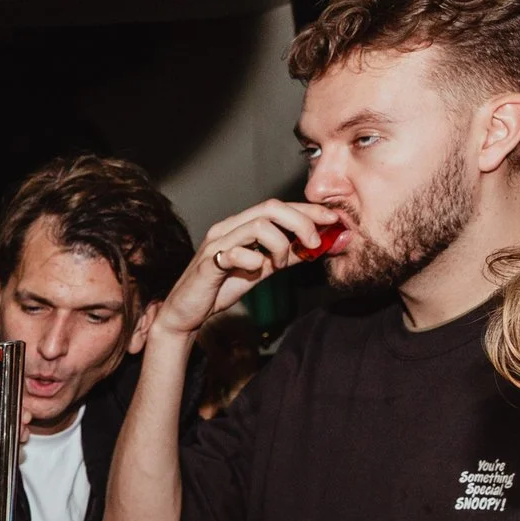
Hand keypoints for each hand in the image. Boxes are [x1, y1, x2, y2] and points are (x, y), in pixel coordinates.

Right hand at [157, 199, 342, 340]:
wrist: (186, 313)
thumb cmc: (219, 289)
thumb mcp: (260, 270)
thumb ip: (284, 256)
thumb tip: (315, 247)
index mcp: (240, 226)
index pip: (279, 207)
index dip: (308, 210)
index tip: (333, 220)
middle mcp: (228, 228)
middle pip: (271, 208)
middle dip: (301, 222)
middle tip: (315, 243)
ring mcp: (217, 243)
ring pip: (259, 225)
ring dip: (281, 244)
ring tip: (281, 263)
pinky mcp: (209, 263)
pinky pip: (238, 253)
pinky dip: (255, 260)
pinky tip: (257, 271)